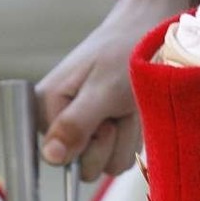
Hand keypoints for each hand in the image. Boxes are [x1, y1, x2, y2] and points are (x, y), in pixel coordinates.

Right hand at [37, 0, 193, 179]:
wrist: (154, 34)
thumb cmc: (126, 52)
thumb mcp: (103, 90)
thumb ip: (76, 124)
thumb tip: (50, 157)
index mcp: (45, 106)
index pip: (57, 158)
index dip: (85, 147)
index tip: (103, 120)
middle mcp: (59, 121)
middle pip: (84, 167)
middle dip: (110, 141)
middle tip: (119, 106)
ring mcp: (84, 129)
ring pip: (108, 164)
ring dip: (126, 136)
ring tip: (127, 103)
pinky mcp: (105, 133)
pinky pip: (122, 155)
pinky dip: (134, 135)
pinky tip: (134, 109)